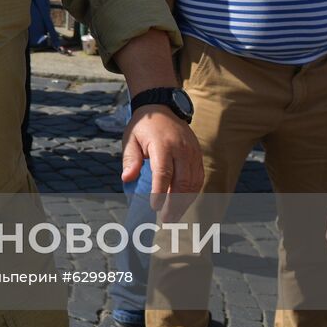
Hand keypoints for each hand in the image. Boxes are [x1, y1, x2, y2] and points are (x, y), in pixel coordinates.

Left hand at [122, 107, 203, 222]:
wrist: (163, 107)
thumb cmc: (143, 126)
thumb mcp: (130, 138)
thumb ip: (130, 159)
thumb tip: (127, 179)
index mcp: (162, 144)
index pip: (163, 172)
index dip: (160, 192)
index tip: (154, 207)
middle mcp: (181, 149)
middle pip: (182, 182)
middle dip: (174, 204)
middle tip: (166, 219)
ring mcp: (192, 152)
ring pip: (193, 183)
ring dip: (185, 202)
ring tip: (174, 216)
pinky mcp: (198, 155)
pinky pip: (199, 178)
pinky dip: (193, 193)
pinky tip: (183, 203)